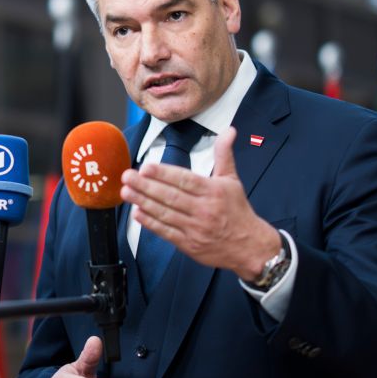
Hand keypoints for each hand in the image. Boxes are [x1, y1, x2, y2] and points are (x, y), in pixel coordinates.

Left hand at [123, 126, 282, 282]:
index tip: (146, 167)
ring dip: (143, 202)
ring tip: (126, 191)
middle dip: (146, 186)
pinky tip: (137, 213)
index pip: (185, 180)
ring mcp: (195, 228)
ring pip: (165, 213)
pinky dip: (150, 223)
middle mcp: (203, 210)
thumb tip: (229, 130)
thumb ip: (224, 154)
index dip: (164, 174)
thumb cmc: (238, 211)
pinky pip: (166, 232)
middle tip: (127, 176)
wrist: (250, 247)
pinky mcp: (189, 244)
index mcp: (213, 191)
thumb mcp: (232, 180)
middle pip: (171, 196)